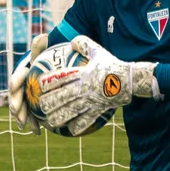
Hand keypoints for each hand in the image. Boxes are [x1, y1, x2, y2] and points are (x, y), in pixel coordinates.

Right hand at [8, 33, 48, 134]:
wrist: (48, 72)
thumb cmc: (45, 62)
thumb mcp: (42, 54)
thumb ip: (39, 47)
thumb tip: (43, 35)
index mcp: (21, 75)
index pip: (16, 78)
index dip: (15, 82)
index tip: (15, 86)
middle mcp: (19, 88)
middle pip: (15, 97)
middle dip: (15, 105)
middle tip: (17, 110)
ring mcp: (24, 99)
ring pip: (21, 110)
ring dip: (23, 118)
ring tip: (27, 126)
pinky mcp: (30, 108)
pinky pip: (30, 117)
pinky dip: (32, 124)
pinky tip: (38, 132)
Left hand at [38, 35, 160, 136]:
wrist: (131, 79)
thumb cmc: (113, 64)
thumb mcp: (98, 51)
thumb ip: (83, 44)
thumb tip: (71, 40)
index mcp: (81, 73)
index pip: (60, 78)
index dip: (47, 82)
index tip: (39, 85)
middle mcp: (83, 88)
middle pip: (60, 98)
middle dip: (48, 104)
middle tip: (41, 106)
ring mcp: (90, 101)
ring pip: (69, 112)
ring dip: (58, 118)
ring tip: (50, 121)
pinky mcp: (98, 110)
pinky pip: (85, 121)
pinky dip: (76, 127)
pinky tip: (70, 130)